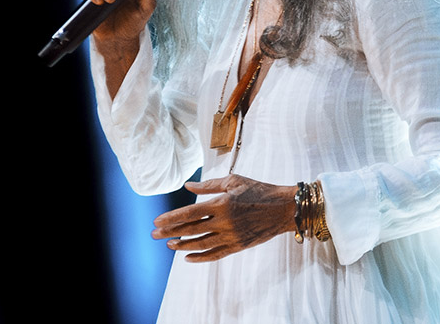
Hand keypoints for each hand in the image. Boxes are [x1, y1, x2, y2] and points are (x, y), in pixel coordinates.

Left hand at [152, 175, 296, 262]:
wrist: (284, 208)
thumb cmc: (259, 189)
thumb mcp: (233, 181)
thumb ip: (208, 185)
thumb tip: (187, 186)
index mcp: (221, 203)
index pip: (189, 213)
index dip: (171, 219)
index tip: (157, 222)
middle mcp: (224, 222)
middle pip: (190, 230)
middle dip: (170, 233)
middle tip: (155, 235)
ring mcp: (231, 236)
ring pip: (200, 244)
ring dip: (182, 245)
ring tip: (169, 245)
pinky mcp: (238, 246)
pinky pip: (215, 255)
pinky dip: (200, 257)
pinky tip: (188, 257)